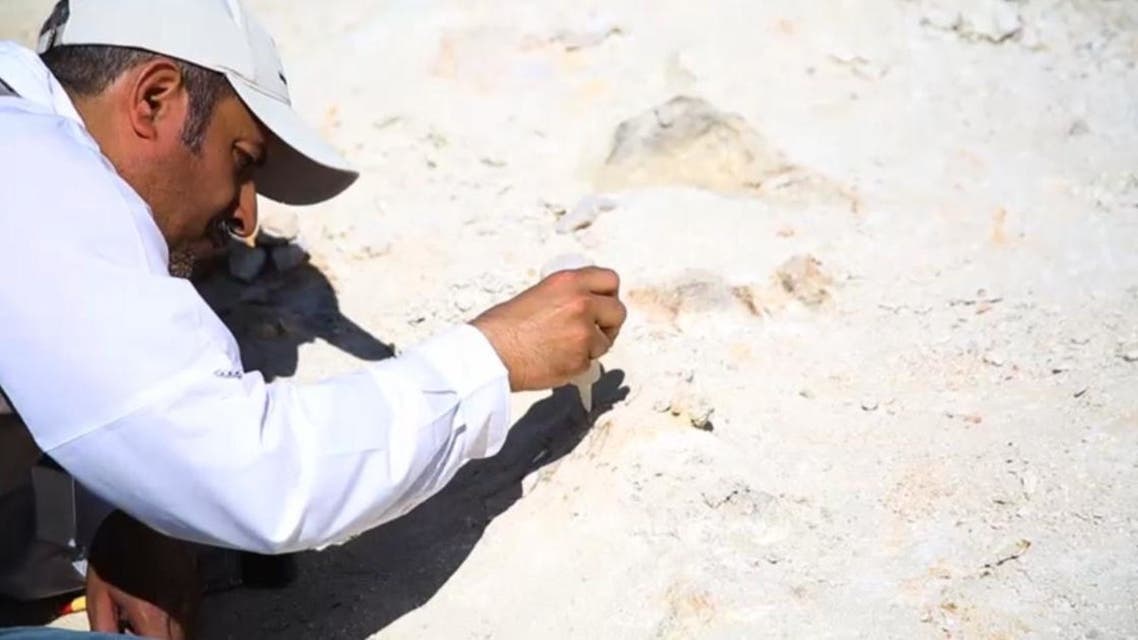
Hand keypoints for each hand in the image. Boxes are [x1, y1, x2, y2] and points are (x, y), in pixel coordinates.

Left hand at [86, 510, 199, 638]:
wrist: (144, 511)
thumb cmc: (117, 548)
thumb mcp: (98, 593)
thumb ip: (104, 627)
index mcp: (152, 615)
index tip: (136, 637)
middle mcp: (179, 609)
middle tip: (142, 632)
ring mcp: (192, 595)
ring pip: (189, 631)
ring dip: (172, 635)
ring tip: (150, 625)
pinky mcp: (197, 583)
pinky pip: (192, 614)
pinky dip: (179, 621)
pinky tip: (162, 611)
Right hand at [472, 266, 625, 390]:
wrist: (489, 354)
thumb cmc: (503, 326)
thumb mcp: (538, 294)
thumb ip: (566, 297)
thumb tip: (585, 308)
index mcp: (569, 282)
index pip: (610, 280)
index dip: (609, 294)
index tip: (604, 304)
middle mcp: (581, 304)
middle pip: (618, 312)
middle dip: (608, 323)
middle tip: (594, 330)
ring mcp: (583, 334)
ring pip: (605, 342)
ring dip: (591, 347)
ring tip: (565, 348)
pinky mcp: (580, 360)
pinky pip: (589, 363)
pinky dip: (577, 365)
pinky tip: (555, 360)